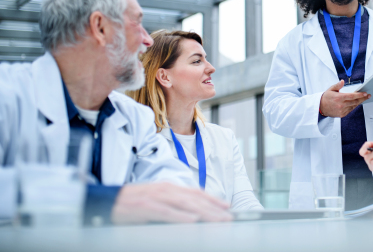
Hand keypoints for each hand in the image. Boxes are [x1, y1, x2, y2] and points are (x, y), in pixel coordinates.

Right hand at [111, 183, 231, 224]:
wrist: (108, 201)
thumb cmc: (133, 202)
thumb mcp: (157, 199)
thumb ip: (173, 203)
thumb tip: (192, 212)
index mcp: (169, 188)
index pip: (196, 193)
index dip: (212, 199)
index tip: (226, 206)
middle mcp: (166, 190)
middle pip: (195, 199)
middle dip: (214, 208)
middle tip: (228, 216)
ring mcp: (157, 197)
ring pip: (186, 205)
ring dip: (204, 212)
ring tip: (217, 219)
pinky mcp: (146, 207)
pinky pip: (167, 212)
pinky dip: (181, 216)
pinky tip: (193, 220)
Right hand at [319, 80, 369, 117]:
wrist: (320, 107)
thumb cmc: (326, 98)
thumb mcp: (331, 89)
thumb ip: (337, 85)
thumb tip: (342, 81)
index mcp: (339, 97)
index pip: (352, 96)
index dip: (359, 95)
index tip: (365, 93)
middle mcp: (341, 105)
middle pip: (355, 101)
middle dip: (362, 98)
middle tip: (368, 96)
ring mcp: (342, 110)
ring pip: (353, 106)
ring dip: (359, 102)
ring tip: (363, 98)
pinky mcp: (342, 114)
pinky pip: (350, 110)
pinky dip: (354, 106)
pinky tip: (356, 103)